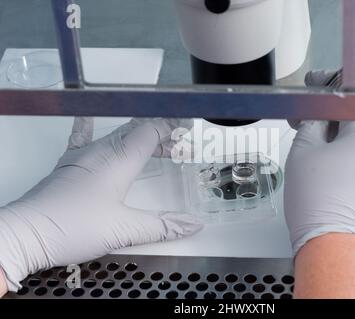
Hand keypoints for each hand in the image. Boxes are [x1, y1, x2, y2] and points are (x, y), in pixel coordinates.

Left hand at [0, 117, 201, 291]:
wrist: (27, 233)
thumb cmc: (70, 225)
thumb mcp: (124, 229)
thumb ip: (162, 225)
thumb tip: (191, 224)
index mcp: (119, 159)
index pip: (152, 130)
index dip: (173, 127)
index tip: (188, 129)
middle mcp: (102, 150)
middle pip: (139, 130)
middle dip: (164, 135)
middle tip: (180, 147)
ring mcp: (84, 154)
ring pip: (119, 133)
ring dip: (141, 137)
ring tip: (158, 147)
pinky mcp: (71, 163)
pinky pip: (84, 135)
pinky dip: (95, 126)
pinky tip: (90, 117)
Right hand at [285, 71, 354, 255]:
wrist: (334, 247)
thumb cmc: (317, 199)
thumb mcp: (303, 151)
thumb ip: (311, 123)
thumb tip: (318, 116)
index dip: (331, 84)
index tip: (313, 83)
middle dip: (332, 115)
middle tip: (305, 118)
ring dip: (340, 137)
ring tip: (313, 145)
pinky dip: (350, 157)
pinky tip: (329, 167)